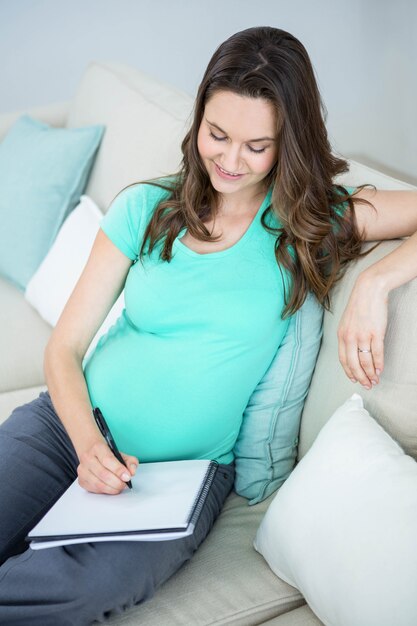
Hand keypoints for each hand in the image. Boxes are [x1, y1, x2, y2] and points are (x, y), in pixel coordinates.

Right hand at [77, 439, 138, 494]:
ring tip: (119, 486)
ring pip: (98, 484)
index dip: (119, 470)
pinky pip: (95, 489)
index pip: (108, 460)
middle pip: (103, 474)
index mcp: (98, 447)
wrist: (91, 452)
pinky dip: (105, 491)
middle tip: (125, 484)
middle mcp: (87, 458)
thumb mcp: (121, 454)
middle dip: (117, 482)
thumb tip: (132, 472)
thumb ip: (130, 462)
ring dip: (112, 488)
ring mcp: (82, 470)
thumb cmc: (107, 454)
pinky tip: (110, 487)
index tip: (127, 477)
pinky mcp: (81, 480)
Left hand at [337, 272, 387, 389]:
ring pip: (365, 361)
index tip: (355, 379)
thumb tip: (353, 351)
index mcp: (341, 335)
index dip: (349, 372)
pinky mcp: (376, 333)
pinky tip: (379, 370)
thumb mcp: (347, 321)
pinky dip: (378, 364)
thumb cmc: (360, 305)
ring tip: (374, 380)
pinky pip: (377, 353)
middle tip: (366, 385)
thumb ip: (348, 335)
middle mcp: (350, 337)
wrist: (369, 290)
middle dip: (360, 377)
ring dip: (370, 374)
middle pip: (353, 364)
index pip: (343, 359)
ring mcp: (363, 335)